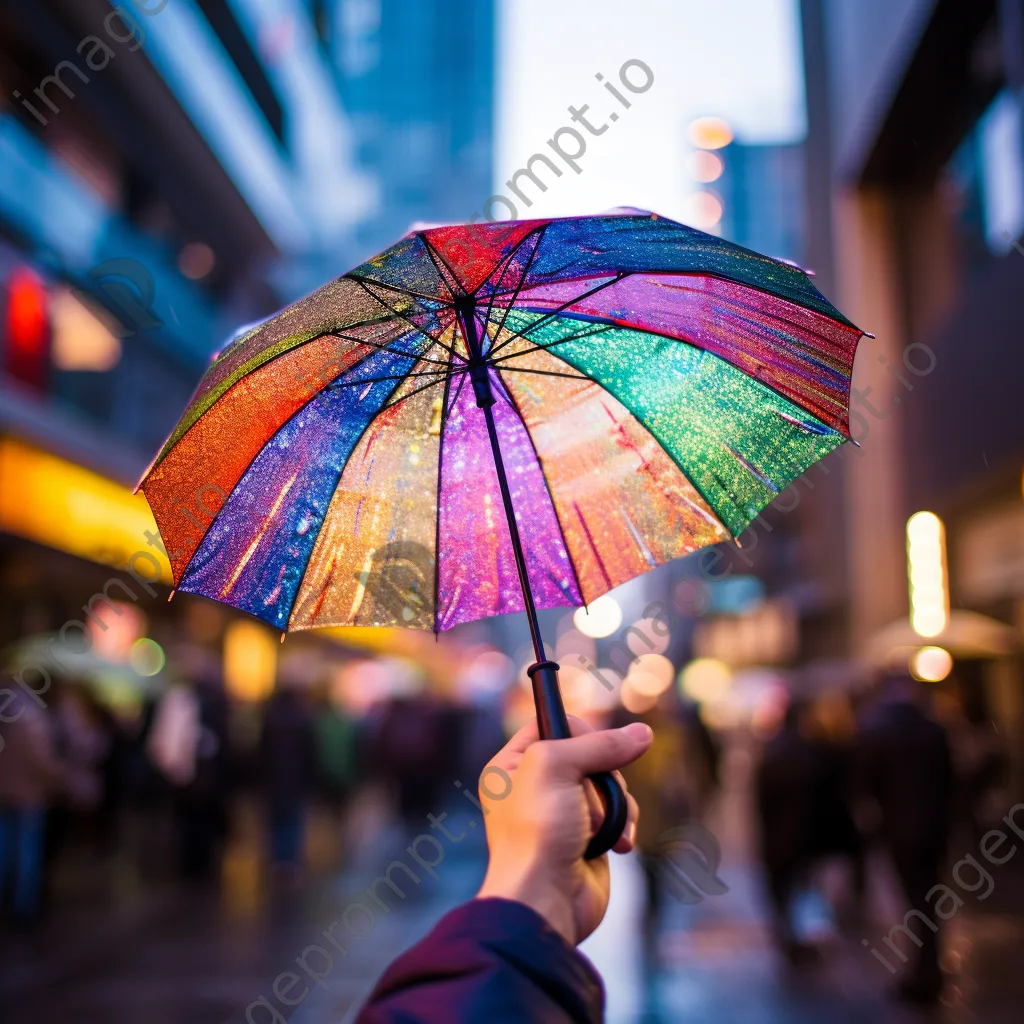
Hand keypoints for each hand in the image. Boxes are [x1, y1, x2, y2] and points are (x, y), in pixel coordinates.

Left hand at [475, 716, 651, 945]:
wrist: (545, 901)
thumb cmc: (535, 833)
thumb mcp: (555, 767)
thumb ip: (597, 744)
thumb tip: (640, 734)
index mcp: (511, 766)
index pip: (551, 724)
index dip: (577, 731)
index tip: (588, 747)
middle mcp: (536, 787)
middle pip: (589, 754)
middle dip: (602, 775)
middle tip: (590, 798)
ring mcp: (564, 813)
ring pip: (609, 784)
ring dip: (616, 803)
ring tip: (600, 828)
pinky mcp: (589, 837)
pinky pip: (619, 815)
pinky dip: (623, 825)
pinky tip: (617, 844)